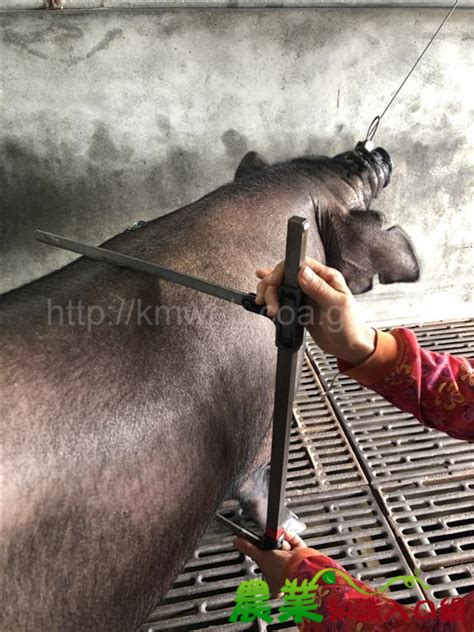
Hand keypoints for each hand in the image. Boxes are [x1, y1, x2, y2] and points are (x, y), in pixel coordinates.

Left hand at [234, 531, 306, 596]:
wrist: (300, 567)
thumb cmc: (282, 571)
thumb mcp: (261, 558)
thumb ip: (249, 548)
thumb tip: (237, 542)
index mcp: (274, 584)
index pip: (264, 569)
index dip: (262, 558)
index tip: (260, 551)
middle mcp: (285, 576)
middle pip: (274, 556)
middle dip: (272, 548)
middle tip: (269, 545)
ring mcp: (294, 565)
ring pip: (284, 548)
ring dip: (280, 542)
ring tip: (277, 540)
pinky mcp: (302, 556)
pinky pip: (295, 543)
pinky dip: (290, 537)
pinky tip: (284, 534)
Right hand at [255, 258, 375, 364]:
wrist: (349, 347)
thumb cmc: (350, 326)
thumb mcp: (337, 304)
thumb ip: (319, 288)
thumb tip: (302, 272)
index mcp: (325, 277)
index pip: (298, 265)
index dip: (281, 271)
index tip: (273, 282)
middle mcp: (314, 283)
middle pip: (284, 275)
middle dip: (271, 287)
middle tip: (269, 301)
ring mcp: (305, 295)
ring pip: (280, 287)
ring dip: (269, 295)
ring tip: (269, 308)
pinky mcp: (300, 307)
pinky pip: (282, 299)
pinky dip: (271, 299)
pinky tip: (265, 298)